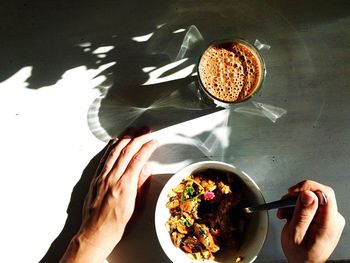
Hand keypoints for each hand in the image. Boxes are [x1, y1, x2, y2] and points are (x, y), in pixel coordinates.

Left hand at [60, 128, 157, 262]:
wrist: (96, 233)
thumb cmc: (117, 224)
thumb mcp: (136, 207)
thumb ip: (141, 185)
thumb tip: (146, 168)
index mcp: (125, 186)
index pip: (138, 159)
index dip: (147, 148)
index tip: (154, 141)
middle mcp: (112, 178)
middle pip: (126, 151)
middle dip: (137, 138)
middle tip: (145, 130)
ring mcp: (101, 177)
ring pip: (114, 151)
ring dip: (124, 138)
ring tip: (133, 130)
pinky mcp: (95, 179)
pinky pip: (104, 158)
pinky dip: (111, 148)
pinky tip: (116, 141)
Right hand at [277, 180, 344, 262]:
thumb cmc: (300, 254)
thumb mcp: (295, 235)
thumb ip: (302, 214)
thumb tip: (308, 194)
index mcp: (329, 223)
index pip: (324, 193)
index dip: (307, 187)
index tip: (292, 192)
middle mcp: (333, 219)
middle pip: (316, 193)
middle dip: (296, 196)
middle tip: (284, 205)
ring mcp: (329, 218)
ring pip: (311, 197)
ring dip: (294, 202)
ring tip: (284, 214)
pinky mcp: (323, 217)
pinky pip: (310, 204)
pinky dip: (297, 206)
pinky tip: (290, 215)